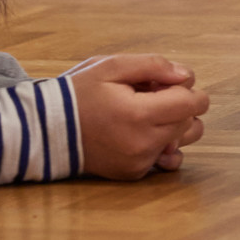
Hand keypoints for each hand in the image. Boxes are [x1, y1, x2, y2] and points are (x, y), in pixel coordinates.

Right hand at [65, 54, 207, 178]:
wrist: (46, 131)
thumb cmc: (79, 94)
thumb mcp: (111, 66)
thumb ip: (154, 65)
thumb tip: (186, 76)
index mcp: (140, 115)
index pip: (193, 103)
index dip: (186, 87)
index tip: (162, 83)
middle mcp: (143, 144)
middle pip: (191, 121)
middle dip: (179, 104)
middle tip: (149, 95)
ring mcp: (139, 162)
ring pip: (184, 141)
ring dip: (176, 125)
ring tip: (147, 114)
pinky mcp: (133, 173)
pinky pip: (166, 159)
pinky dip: (163, 145)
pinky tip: (145, 133)